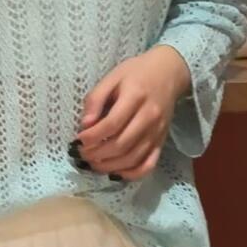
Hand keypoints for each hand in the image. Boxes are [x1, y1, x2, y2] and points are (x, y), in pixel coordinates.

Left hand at [73, 47, 190, 180]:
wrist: (168, 72)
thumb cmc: (136, 73)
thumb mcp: (112, 77)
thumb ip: (96, 99)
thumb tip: (85, 124)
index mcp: (135, 97)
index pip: (112, 124)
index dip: (92, 136)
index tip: (78, 139)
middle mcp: (149, 117)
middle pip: (121, 144)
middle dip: (97, 154)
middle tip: (82, 154)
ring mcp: (157, 132)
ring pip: (133, 158)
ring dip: (110, 166)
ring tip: (93, 163)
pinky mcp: (162, 141)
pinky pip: (149, 164)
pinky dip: (132, 173)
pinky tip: (116, 172)